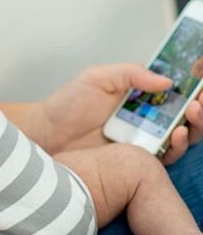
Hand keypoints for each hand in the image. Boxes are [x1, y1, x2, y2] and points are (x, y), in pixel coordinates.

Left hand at [39, 64, 202, 164]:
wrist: (48, 136)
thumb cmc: (68, 105)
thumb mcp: (97, 78)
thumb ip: (130, 74)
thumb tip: (167, 80)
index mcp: (139, 95)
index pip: (175, 89)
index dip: (192, 84)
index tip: (201, 77)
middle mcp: (148, 117)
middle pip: (186, 112)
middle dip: (200, 105)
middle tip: (200, 99)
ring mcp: (145, 138)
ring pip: (184, 133)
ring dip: (196, 123)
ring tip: (193, 111)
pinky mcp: (140, 160)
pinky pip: (168, 154)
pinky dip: (178, 145)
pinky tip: (176, 133)